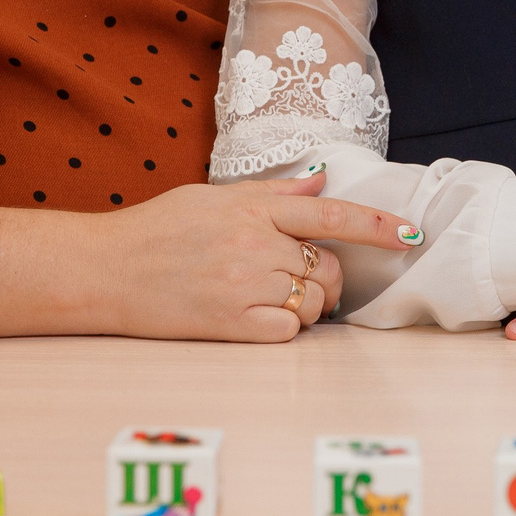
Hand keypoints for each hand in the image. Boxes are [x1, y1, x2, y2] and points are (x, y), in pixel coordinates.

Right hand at [92, 176, 421, 343]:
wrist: (104, 270)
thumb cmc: (155, 230)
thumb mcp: (211, 197)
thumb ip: (271, 194)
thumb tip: (319, 182)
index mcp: (251, 209)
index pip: (329, 214)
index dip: (376, 225)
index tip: (411, 233)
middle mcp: (252, 245)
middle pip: (326, 268)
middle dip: (324, 277)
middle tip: (292, 277)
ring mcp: (242, 286)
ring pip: (310, 304)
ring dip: (303, 305)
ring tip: (264, 296)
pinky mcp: (230, 325)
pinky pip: (287, 332)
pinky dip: (283, 328)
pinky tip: (255, 317)